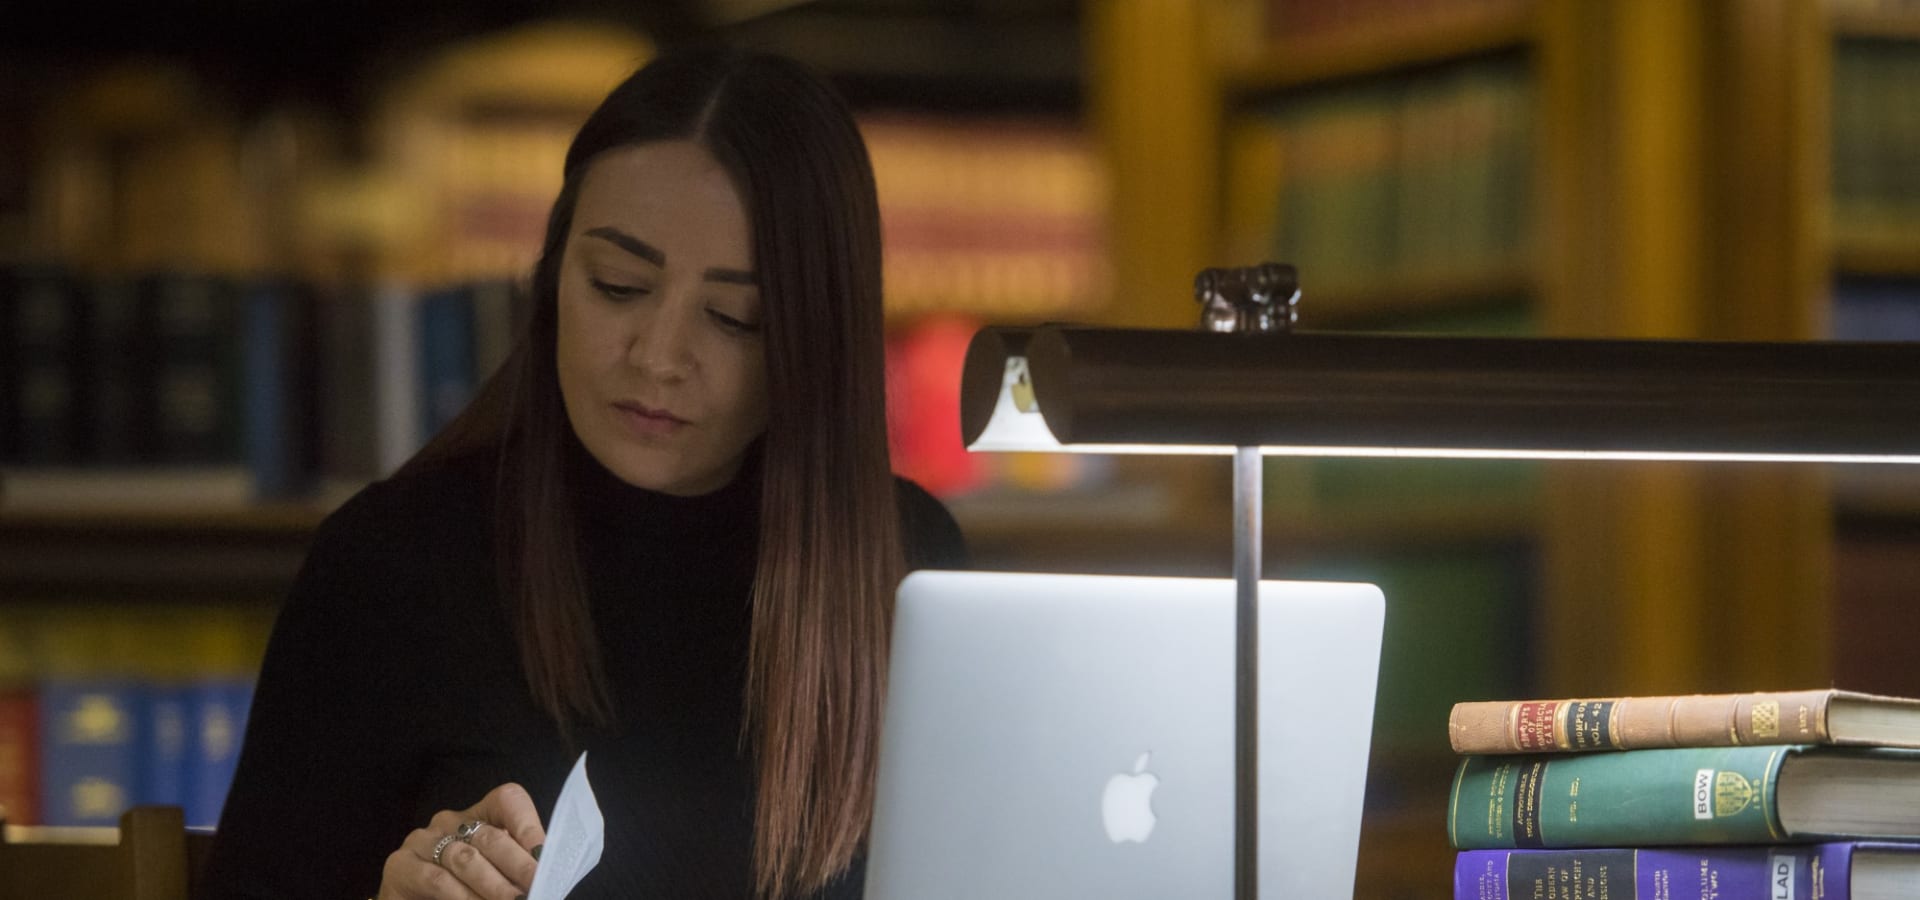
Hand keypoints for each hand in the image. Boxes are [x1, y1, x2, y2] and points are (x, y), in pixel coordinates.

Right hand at [377, 782, 546, 899]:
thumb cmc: (459, 889)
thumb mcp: (492, 874)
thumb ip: (513, 871)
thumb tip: (546, 878)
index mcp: (479, 816)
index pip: (508, 802)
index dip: (529, 828)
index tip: (545, 858)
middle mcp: (450, 822)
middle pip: (490, 837)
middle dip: (519, 867)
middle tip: (537, 888)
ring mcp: (423, 840)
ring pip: (466, 859)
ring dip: (494, 886)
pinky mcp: (400, 865)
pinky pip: (438, 879)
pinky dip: (462, 896)